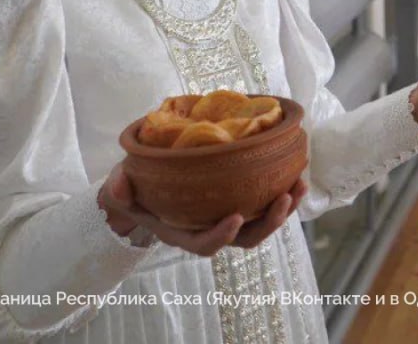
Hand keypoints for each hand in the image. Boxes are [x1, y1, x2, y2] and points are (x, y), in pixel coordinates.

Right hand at [99, 165, 306, 253]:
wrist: (144, 188)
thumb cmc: (134, 189)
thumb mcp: (120, 187)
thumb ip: (118, 188)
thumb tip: (118, 188)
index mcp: (181, 232)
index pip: (203, 245)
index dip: (220, 236)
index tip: (235, 216)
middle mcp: (208, 230)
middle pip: (244, 240)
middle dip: (267, 223)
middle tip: (283, 199)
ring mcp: (226, 218)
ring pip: (260, 226)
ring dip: (283, 209)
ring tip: (299, 185)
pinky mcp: (239, 203)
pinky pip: (264, 206)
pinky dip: (282, 193)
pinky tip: (296, 172)